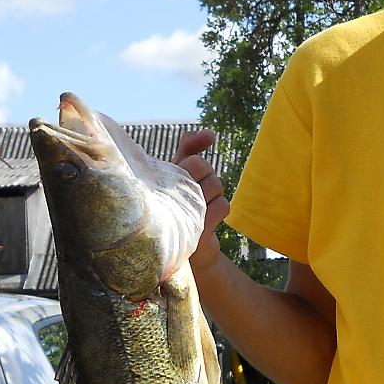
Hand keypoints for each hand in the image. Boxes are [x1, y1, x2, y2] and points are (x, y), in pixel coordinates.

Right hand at [173, 129, 229, 269]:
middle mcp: (164, 192)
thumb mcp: (181, 174)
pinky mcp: (195, 232)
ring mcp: (178, 213)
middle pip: (202, 166)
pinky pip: (223, 206)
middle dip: (209, 175)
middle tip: (199, 190)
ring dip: (215, 194)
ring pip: (216, 185)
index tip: (202, 157)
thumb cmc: (181, 205)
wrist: (186, 249)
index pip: (191, 157)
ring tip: (201, 206)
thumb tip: (209, 133)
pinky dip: (220, 209)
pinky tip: (206, 218)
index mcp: (160, 176)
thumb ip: (191, 149)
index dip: (198, 157)